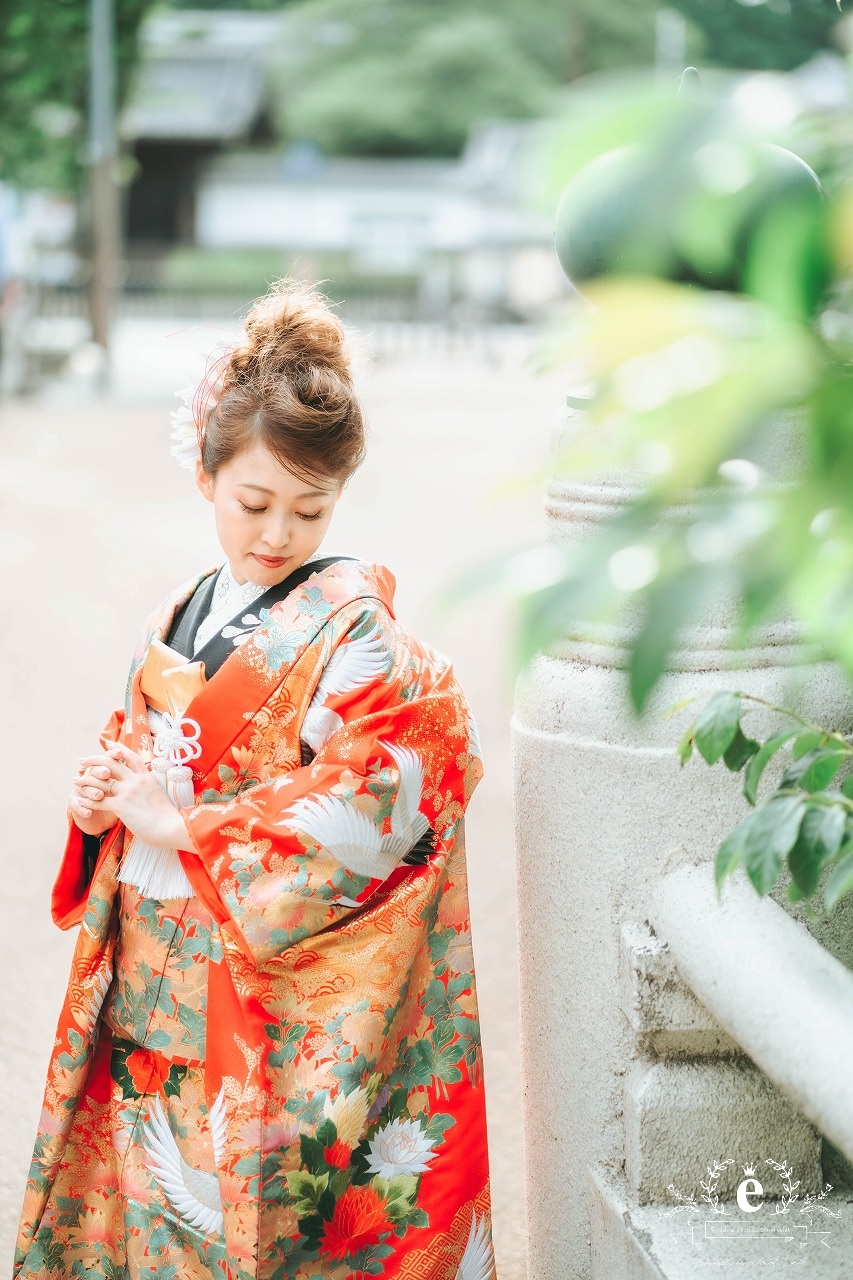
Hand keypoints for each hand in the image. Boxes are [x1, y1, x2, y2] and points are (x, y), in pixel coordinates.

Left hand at [73, 746, 195, 851]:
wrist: (173, 827)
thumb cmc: (169, 816)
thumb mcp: (159, 794)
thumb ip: (148, 787)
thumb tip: (143, 788)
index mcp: (146, 777)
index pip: (130, 756)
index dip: (118, 749)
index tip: (107, 744)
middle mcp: (136, 781)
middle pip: (111, 763)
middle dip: (93, 760)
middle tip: (82, 761)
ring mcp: (128, 792)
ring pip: (101, 780)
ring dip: (85, 780)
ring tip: (76, 780)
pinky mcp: (121, 807)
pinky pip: (99, 801)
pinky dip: (87, 800)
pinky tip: (79, 801)